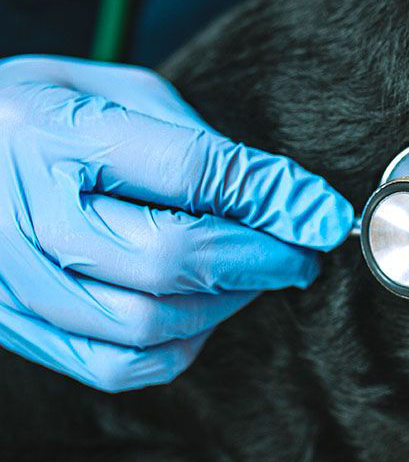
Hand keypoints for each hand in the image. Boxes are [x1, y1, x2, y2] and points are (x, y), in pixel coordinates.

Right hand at [0, 56, 353, 391]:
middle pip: (171, 258)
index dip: (271, 197)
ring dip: (226, 303)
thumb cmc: (53, 114)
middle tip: (299, 253)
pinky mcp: (15, 324)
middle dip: (261, 260)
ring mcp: (12, 277)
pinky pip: (117, 366)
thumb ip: (196, 146)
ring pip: (149, 322)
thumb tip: (289, 203)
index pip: (188, 172)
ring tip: (250, 276)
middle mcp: (23, 209)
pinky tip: (199, 311)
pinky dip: (179, 345)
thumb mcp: (122, 95)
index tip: (325, 214)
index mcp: (51, 130)